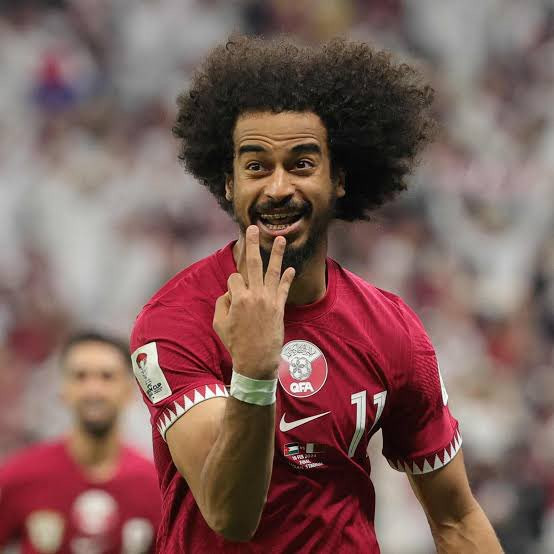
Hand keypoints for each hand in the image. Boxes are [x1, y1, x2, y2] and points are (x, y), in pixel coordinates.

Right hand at [213, 226, 294, 379]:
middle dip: (252, 244)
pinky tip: (291, 268)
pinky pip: (284, 288)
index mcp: (237, 298)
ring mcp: (269, 300)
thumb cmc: (236, 344)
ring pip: (273, 271)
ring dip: (277, 254)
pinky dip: (288, 278)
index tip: (233, 299)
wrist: (257, 360)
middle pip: (252, 264)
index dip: (232, 285)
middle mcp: (254, 295)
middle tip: (254, 228)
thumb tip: (227, 293)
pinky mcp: (279, 307)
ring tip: (281, 238)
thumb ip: (221, 304)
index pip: (234, 279)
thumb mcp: (219, 324)